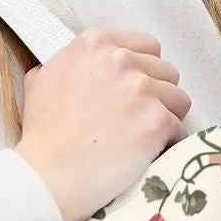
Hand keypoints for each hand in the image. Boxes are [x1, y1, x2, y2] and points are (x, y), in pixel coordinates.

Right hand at [14, 27, 190, 220]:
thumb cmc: (42, 136)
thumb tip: (79, 66)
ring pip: (178, 98)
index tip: (135, 89)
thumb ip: (68, 63)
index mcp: (94, 44)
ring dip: (166, 116)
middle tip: (137, 117)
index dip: (143, 70)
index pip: (146, 46)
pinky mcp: (156, 121)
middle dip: (156, 94)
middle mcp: (120, 60)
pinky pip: (179, 128)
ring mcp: (141, 90)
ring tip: (144, 136)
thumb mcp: (41, 81)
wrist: (45, 175)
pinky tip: (148, 153)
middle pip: (165, 71)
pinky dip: (167, 142)